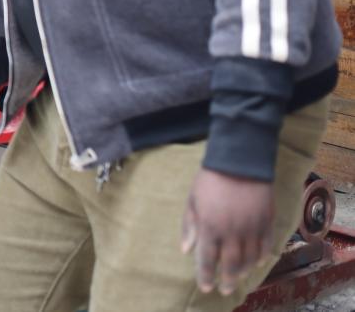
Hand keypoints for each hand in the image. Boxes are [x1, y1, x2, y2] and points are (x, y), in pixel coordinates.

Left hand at [182, 168, 275, 295]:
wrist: (239, 162)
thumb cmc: (210, 180)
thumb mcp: (192, 201)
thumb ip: (189, 226)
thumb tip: (186, 249)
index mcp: (210, 227)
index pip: (208, 259)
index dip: (206, 276)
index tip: (207, 288)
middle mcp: (232, 232)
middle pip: (231, 264)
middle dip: (228, 280)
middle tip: (226, 290)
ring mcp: (252, 228)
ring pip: (251, 259)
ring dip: (245, 271)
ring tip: (239, 278)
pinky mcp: (267, 222)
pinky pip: (267, 246)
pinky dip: (262, 257)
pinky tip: (258, 262)